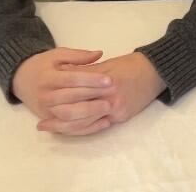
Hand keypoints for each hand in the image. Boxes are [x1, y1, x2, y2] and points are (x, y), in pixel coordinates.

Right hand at [12, 47, 113, 135]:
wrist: (21, 79)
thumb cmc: (43, 65)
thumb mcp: (58, 55)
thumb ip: (78, 56)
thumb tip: (99, 54)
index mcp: (48, 77)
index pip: (71, 80)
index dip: (91, 80)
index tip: (109, 79)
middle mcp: (46, 96)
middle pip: (71, 99)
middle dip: (93, 97)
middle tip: (113, 94)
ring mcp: (47, 111)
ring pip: (70, 117)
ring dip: (91, 115)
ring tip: (109, 109)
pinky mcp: (51, 121)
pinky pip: (70, 128)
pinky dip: (87, 128)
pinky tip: (104, 122)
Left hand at [48, 52, 164, 126]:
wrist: (154, 71)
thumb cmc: (129, 64)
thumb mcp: (105, 64)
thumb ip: (83, 71)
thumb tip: (61, 75)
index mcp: (102, 80)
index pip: (75, 92)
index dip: (57, 98)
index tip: (41, 102)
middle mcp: (109, 97)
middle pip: (78, 112)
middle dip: (58, 120)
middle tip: (41, 125)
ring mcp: (116, 109)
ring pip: (86, 124)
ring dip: (67, 128)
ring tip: (51, 130)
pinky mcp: (122, 117)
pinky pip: (98, 126)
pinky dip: (84, 129)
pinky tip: (73, 130)